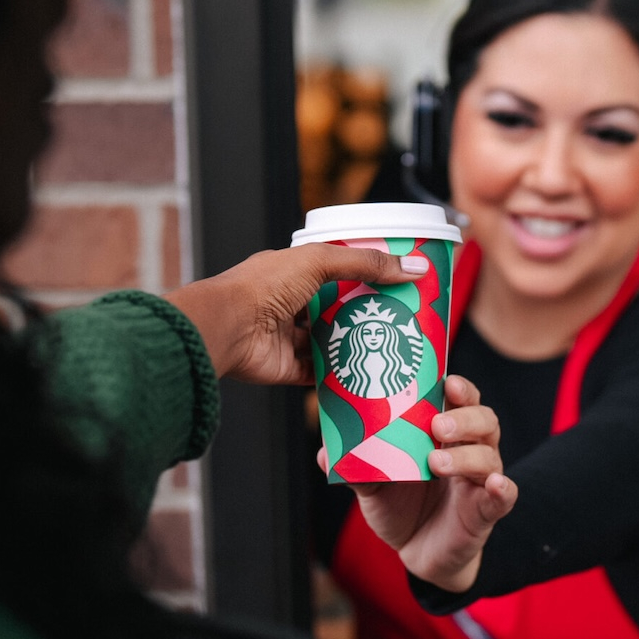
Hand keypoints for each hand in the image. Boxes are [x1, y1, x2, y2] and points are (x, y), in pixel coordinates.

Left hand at [165, 245, 426, 383]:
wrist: (226, 329)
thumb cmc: (261, 287)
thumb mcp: (318, 262)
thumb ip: (364, 264)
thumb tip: (411, 267)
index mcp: (292, 273)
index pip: (336, 270)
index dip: (365, 274)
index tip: (397, 281)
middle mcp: (289, 305)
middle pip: (336, 309)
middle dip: (365, 314)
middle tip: (401, 318)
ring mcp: (289, 338)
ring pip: (330, 343)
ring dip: (355, 345)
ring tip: (391, 347)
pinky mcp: (288, 369)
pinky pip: (320, 374)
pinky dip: (340, 376)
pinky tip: (367, 374)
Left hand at [352, 375, 515, 593]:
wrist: (415, 552)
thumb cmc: (400, 505)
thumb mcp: (373, 485)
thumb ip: (356, 467)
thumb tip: (327, 452)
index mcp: (444, 435)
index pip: (461, 400)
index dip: (459, 388)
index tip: (446, 381)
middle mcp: (469, 450)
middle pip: (484, 421)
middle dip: (464, 418)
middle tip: (437, 425)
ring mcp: (479, 481)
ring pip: (489, 455)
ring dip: (467, 455)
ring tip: (437, 462)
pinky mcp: (486, 512)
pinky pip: (504, 496)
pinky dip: (503, 488)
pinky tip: (495, 484)